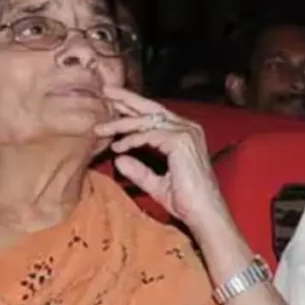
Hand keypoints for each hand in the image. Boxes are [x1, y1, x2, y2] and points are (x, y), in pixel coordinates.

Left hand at [93, 87, 231, 233]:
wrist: (203, 213)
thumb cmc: (186, 200)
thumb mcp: (156, 184)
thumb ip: (139, 171)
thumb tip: (119, 159)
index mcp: (185, 134)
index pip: (155, 115)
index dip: (132, 109)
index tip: (112, 107)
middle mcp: (188, 128)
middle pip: (151, 108)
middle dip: (126, 99)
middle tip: (105, 91)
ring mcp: (186, 132)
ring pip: (146, 120)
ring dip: (121, 123)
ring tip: (100, 128)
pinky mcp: (181, 141)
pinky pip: (149, 134)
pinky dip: (132, 139)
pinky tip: (118, 146)